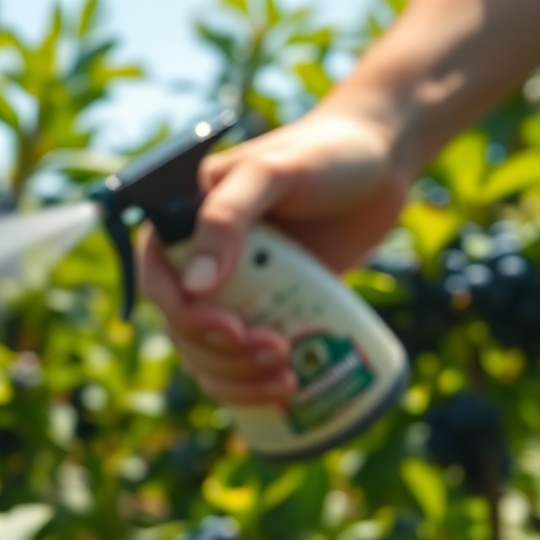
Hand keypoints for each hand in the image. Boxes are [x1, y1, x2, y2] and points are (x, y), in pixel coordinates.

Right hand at [139, 110, 411, 404]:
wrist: (380, 162)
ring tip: (286, 378)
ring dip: (238, 378)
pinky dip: (256, 383)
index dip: (185, 317)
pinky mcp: (269, 310)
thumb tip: (196, 286)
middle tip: (276, 354)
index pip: (159, 282)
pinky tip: (288, 387)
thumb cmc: (323, 152)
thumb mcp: (271, 173)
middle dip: (223, 355)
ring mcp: (234, 291)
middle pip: (184, 330)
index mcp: (182, 225)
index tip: (232, 331)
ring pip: (210, 355)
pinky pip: (245, 359)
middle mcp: (199, 262)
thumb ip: (228, 218)